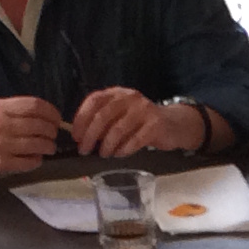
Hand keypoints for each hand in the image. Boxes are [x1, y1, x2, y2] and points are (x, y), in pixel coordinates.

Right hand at [0, 94, 66, 176]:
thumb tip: (47, 117)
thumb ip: (15, 112)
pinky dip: (37, 160)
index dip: (52, 112)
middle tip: (52, 135)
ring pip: (39, 144)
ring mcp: (1, 146)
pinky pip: (31, 162)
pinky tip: (34, 158)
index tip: (56, 119)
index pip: (35, 105)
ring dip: (49, 147)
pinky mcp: (2, 165)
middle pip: (40, 125)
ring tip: (47, 148)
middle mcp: (0, 125)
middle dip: (52, 131)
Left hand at [73, 87, 206, 157]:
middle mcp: (129, 97)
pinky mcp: (155, 125)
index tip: (76, 136)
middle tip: (84, 150)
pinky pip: (134, 140)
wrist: (173, 124)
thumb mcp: (120, 115)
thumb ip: (102, 120)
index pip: (93, 101)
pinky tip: (119, 155)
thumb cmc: (140, 123)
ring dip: (107, 146)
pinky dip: (124, 150)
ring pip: (117, 129)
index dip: (81, 119)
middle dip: (90, 136)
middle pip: (103, 116)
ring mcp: (144, 110)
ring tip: (103, 155)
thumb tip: (80, 138)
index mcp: (117, 93)